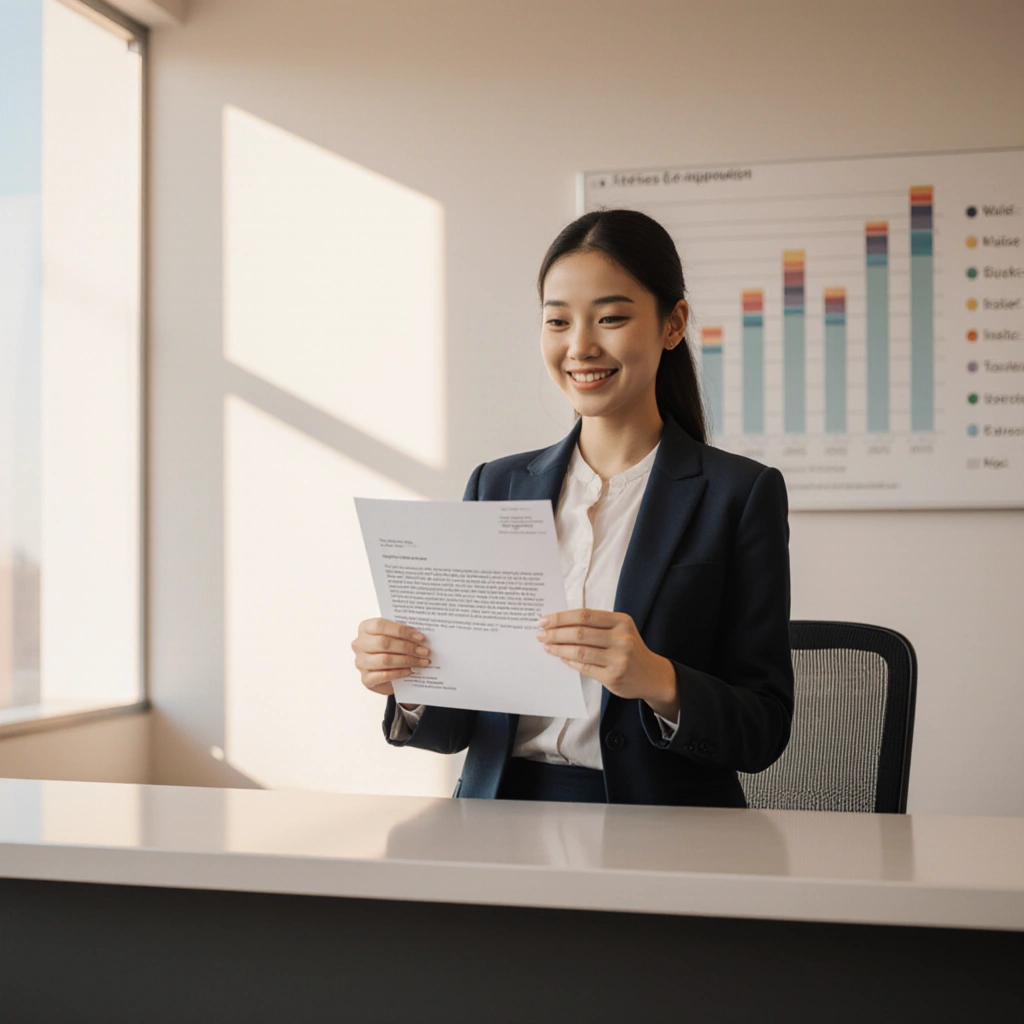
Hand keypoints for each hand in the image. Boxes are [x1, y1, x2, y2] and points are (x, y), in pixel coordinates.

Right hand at [352, 618, 430, 706]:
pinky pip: (383, 675)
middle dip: (407, 647)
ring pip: (384, 660)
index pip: (381, 625)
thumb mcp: (395, 637)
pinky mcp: (365, 679)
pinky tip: (410, 671)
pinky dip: (399, 673)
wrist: (385, 672)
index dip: (402, 631)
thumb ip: (403, 634)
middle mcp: (359, 644)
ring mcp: (360, 662)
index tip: (420, 637)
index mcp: (365, 628)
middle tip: (424, 651)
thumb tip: (421, 637)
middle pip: (384, 643)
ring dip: (407, 660)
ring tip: (422, 661)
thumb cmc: (391, 649)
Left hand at [536, 608, 679, 719]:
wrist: (651, 675)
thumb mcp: (620, 630)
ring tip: (547, 646)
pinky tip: (561, 657)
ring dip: (558, 648)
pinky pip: (584, 667)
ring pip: (580, 651)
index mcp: (622, 621)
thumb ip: (596, 625)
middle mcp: (622, 639)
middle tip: (540, 634)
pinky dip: (569, 661)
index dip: (561, 617)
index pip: (585, 615)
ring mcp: (618, 659)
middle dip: (555, 633)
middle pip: (580, 632)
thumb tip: (560, 623)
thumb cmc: (630, 649)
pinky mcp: (613, 677)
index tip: (544, 620)